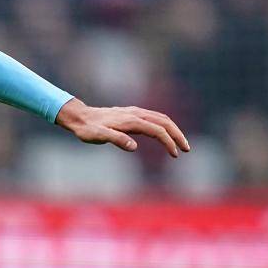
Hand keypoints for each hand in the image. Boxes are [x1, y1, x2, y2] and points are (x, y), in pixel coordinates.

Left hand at [54, 98, 189, 157]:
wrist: (80, 117)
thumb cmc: (88, 129)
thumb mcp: (98, 136)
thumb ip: (116, 140)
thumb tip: (134, 147)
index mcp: (131, 121)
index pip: (157, 130)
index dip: (168, 142)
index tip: (175, 155)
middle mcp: (136, 114)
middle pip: (164, 122)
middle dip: (177, 135)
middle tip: (186, 150)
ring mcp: (135, 112)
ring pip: (161, 118)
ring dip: (173, 130)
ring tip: (180, 144)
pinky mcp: (133, 113)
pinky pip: (154, 117)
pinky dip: (165, 125)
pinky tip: (166, 134)